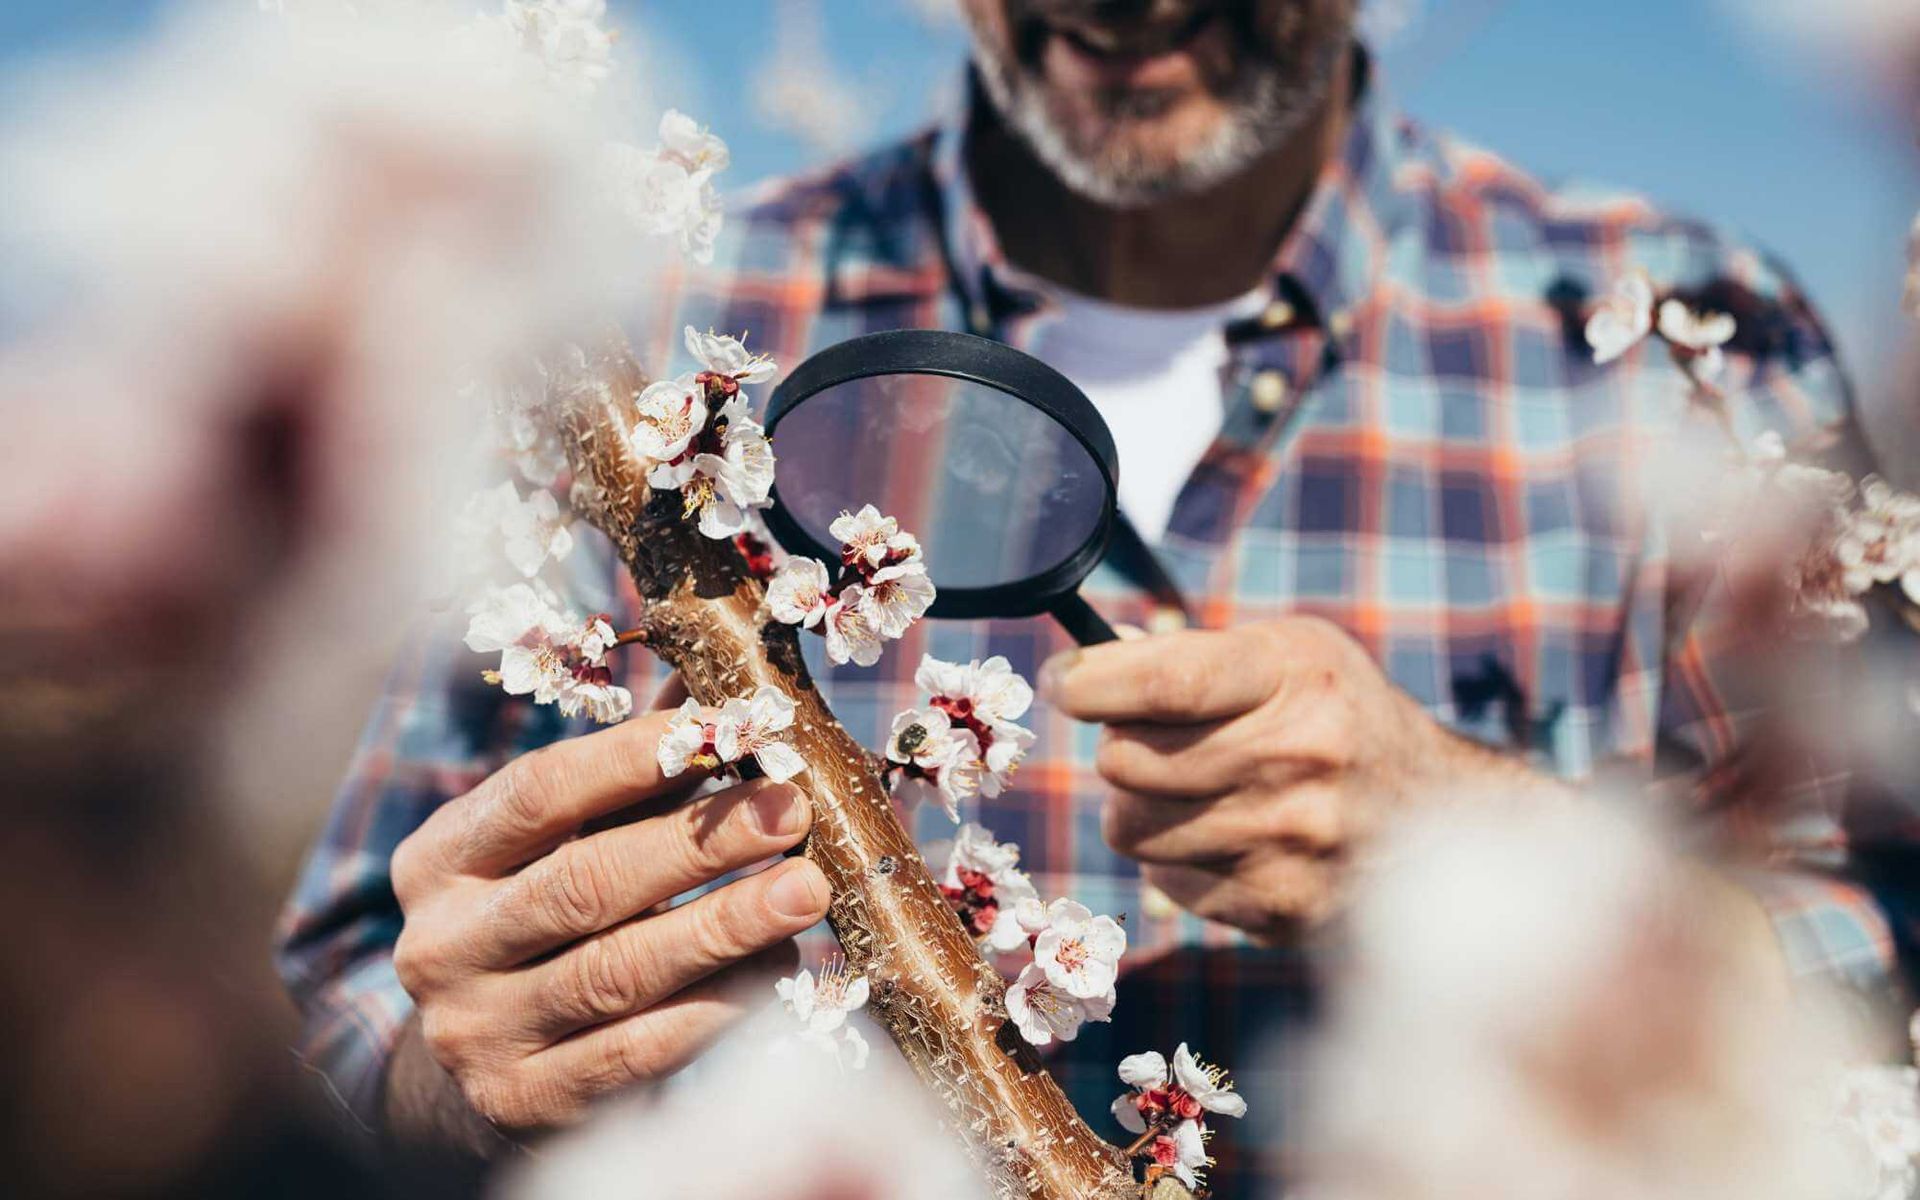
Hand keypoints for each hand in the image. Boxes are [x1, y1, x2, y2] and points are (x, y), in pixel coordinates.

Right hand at [386, 704, 830, 1141]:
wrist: (487, 1060)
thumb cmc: (546, 914)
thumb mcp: (562, 839)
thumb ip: (633, 771)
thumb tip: (724, 689)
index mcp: (440, 860)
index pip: (536, 794)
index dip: (631, 760)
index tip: (725, 730)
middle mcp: (442, 947)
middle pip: (582, 884)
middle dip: (698, 844)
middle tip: (790, 810)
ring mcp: (480, 1033)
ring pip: (617, 973)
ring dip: (724, 926)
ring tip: (806, 889)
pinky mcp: (529, 1103)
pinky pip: (640, 1051)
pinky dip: (718, 1007)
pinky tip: (777, 967)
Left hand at [1046, 616, 1559, 941]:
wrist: (1445, 821)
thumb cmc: (1342, 720)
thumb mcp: (1291, 656)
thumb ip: (1188, 654)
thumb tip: (1083, 663)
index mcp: (1296, 676)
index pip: (1166, 680)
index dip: (1092, 682)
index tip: (1064, 681)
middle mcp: (1298, 757)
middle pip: (1126, 759)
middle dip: (1121, 746)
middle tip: (1155, 740)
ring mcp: (1289, 841)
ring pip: (1130, 825)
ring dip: (1142, 806)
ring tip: (1196, 791)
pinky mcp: (1278, 907)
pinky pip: (1163, 880)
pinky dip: (1175, 858)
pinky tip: (1226, 838)